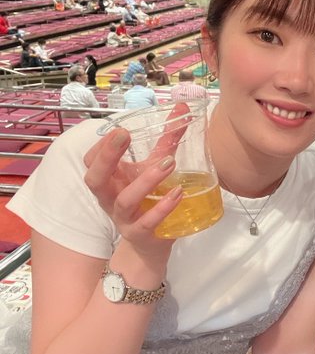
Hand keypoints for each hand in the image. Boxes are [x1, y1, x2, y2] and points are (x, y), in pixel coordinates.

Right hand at [83, 103, 190, 255]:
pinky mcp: (141, 235)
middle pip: (95, 179)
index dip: (101, 147)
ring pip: (125, 200)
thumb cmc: (149, 200)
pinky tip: (178, 193)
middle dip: (107, 157)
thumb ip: (167, 141)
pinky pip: (147, 223)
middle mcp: (110, 199)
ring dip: (146, 180)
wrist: (151, 245)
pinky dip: (162, 208)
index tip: (120, 130)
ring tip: (169, 163)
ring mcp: (124, 218)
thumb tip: (183, 108)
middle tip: (125, 135)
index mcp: (110, 181)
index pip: (91, 162)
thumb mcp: (153, 168)